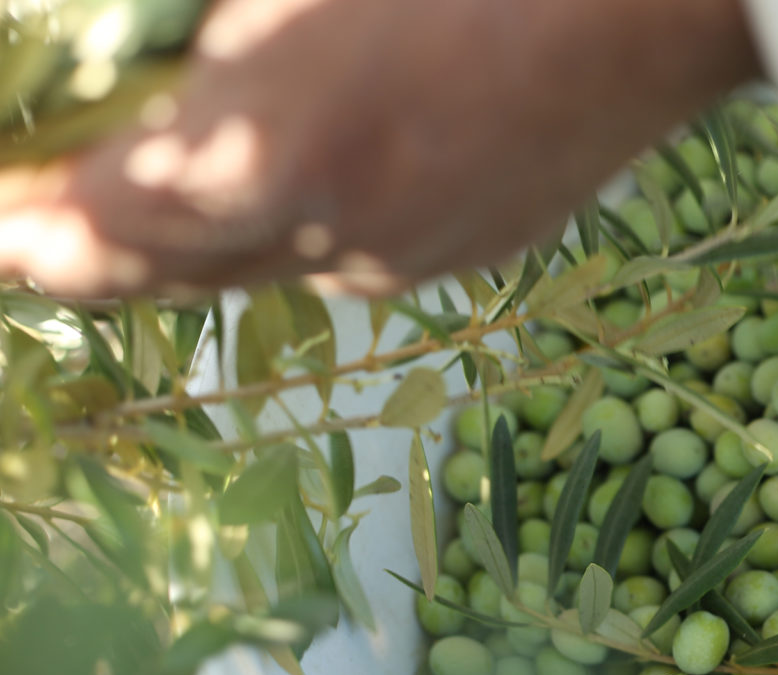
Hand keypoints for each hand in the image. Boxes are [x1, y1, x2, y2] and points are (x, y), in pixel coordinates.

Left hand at [0, 0, 758, 296]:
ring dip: (205, 248)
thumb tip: (162, 123)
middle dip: (95, 265)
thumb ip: (215, 47)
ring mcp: (420, 253)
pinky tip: (306, 191)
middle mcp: (340, 234)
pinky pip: (361, 257)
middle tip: (33, 247)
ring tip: (159, 217)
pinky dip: (304, 233)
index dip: (35, 235)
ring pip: (276, 271)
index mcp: (275, 147)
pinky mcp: (486, 246)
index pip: (112, 227)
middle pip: (183, 277)